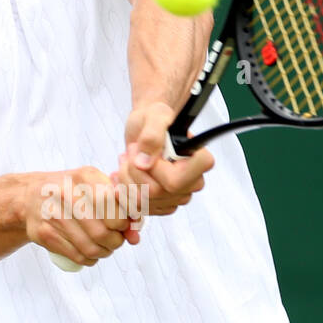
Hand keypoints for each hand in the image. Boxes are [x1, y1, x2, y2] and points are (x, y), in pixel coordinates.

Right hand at [24, 166, 135, 268]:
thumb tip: (135, 236)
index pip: (113, 206)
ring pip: (91, 248)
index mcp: (83, 177)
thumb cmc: (70, 191)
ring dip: (105, 252)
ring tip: (105, 246)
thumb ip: (119, 206)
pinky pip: (77, 256)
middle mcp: (66, 194)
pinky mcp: (44, 234)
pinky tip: (91, 253)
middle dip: (116, 241)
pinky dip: (90, 260)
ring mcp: (53, 215)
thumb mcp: (94, 186)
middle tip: (116, 239)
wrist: (30, 197)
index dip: (124, 222)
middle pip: (103, 232)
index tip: (124, 224)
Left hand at [118, 102, 214, 216]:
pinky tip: (122, 174)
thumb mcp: (155, 115)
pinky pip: (139, 207)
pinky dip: (125, 191)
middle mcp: (193, 183)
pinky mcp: (163, 205)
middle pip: (157, 192)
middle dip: (134, 171)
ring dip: (126, 179)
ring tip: (125, 159)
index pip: (177, 181)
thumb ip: (152, 135)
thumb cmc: (155, 118)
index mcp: (200, 162)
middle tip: (130, 151)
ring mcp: (178, 197)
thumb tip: (145, 163)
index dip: (155, 170)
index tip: (146, 152)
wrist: (145, 128)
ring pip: (144, 201)